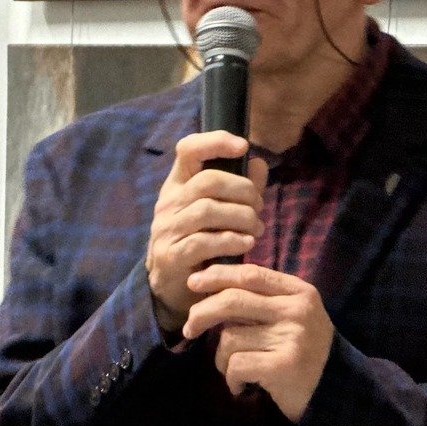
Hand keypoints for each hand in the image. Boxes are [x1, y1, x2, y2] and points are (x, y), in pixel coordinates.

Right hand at [146, 132, 267, 333]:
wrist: (171, 284)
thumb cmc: (199, 240)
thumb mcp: (218, 211)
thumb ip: (240, 188)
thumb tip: (259, 163)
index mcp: (178, 184)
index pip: (188, 149)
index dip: (215, 141)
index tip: (242, 146)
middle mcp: (168, 202)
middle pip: (207, 181)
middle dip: (243, 191)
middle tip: (259, 207)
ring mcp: (166, 229)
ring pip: (207, 210)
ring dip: (241, 218)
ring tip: (256, 229)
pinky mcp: (171, 255)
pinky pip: (203, 242)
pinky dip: (231, 241)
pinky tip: (246, 244)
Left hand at [183, 263, 333, 421]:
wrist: (333, 390)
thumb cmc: (301, 350)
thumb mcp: (289, 316)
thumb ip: (259, 299)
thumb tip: (206, 286)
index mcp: (299, 292)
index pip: (250, 274)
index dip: (217, 276)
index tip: (193, 283)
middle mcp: (297, 311)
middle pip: (233, 301)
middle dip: (202, 314)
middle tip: (189, 329)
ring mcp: (292, 338)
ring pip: (230, 338)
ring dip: (222, 358)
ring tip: (236, 370)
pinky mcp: (284, 366)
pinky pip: (236, 365)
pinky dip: (231, 378)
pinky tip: (242, 386)